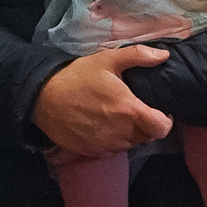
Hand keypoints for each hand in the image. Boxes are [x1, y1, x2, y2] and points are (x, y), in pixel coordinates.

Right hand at [33, 44, 174, 156]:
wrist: (42, 97)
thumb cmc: (76, 77)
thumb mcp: (107, 60)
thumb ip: (138, 56)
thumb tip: (165, 54)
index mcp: (129, 111)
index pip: (162, 129)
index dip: (164, 121)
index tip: (158, 111)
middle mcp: (120, 133)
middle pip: (147, 137)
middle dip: (146, 125)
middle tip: (134, 110)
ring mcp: (106, 145)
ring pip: (130, 144)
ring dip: (129, 133)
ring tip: (117, 116)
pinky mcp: (92, 152)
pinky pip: (111, 150)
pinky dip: (112, 140)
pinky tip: (102, 125)